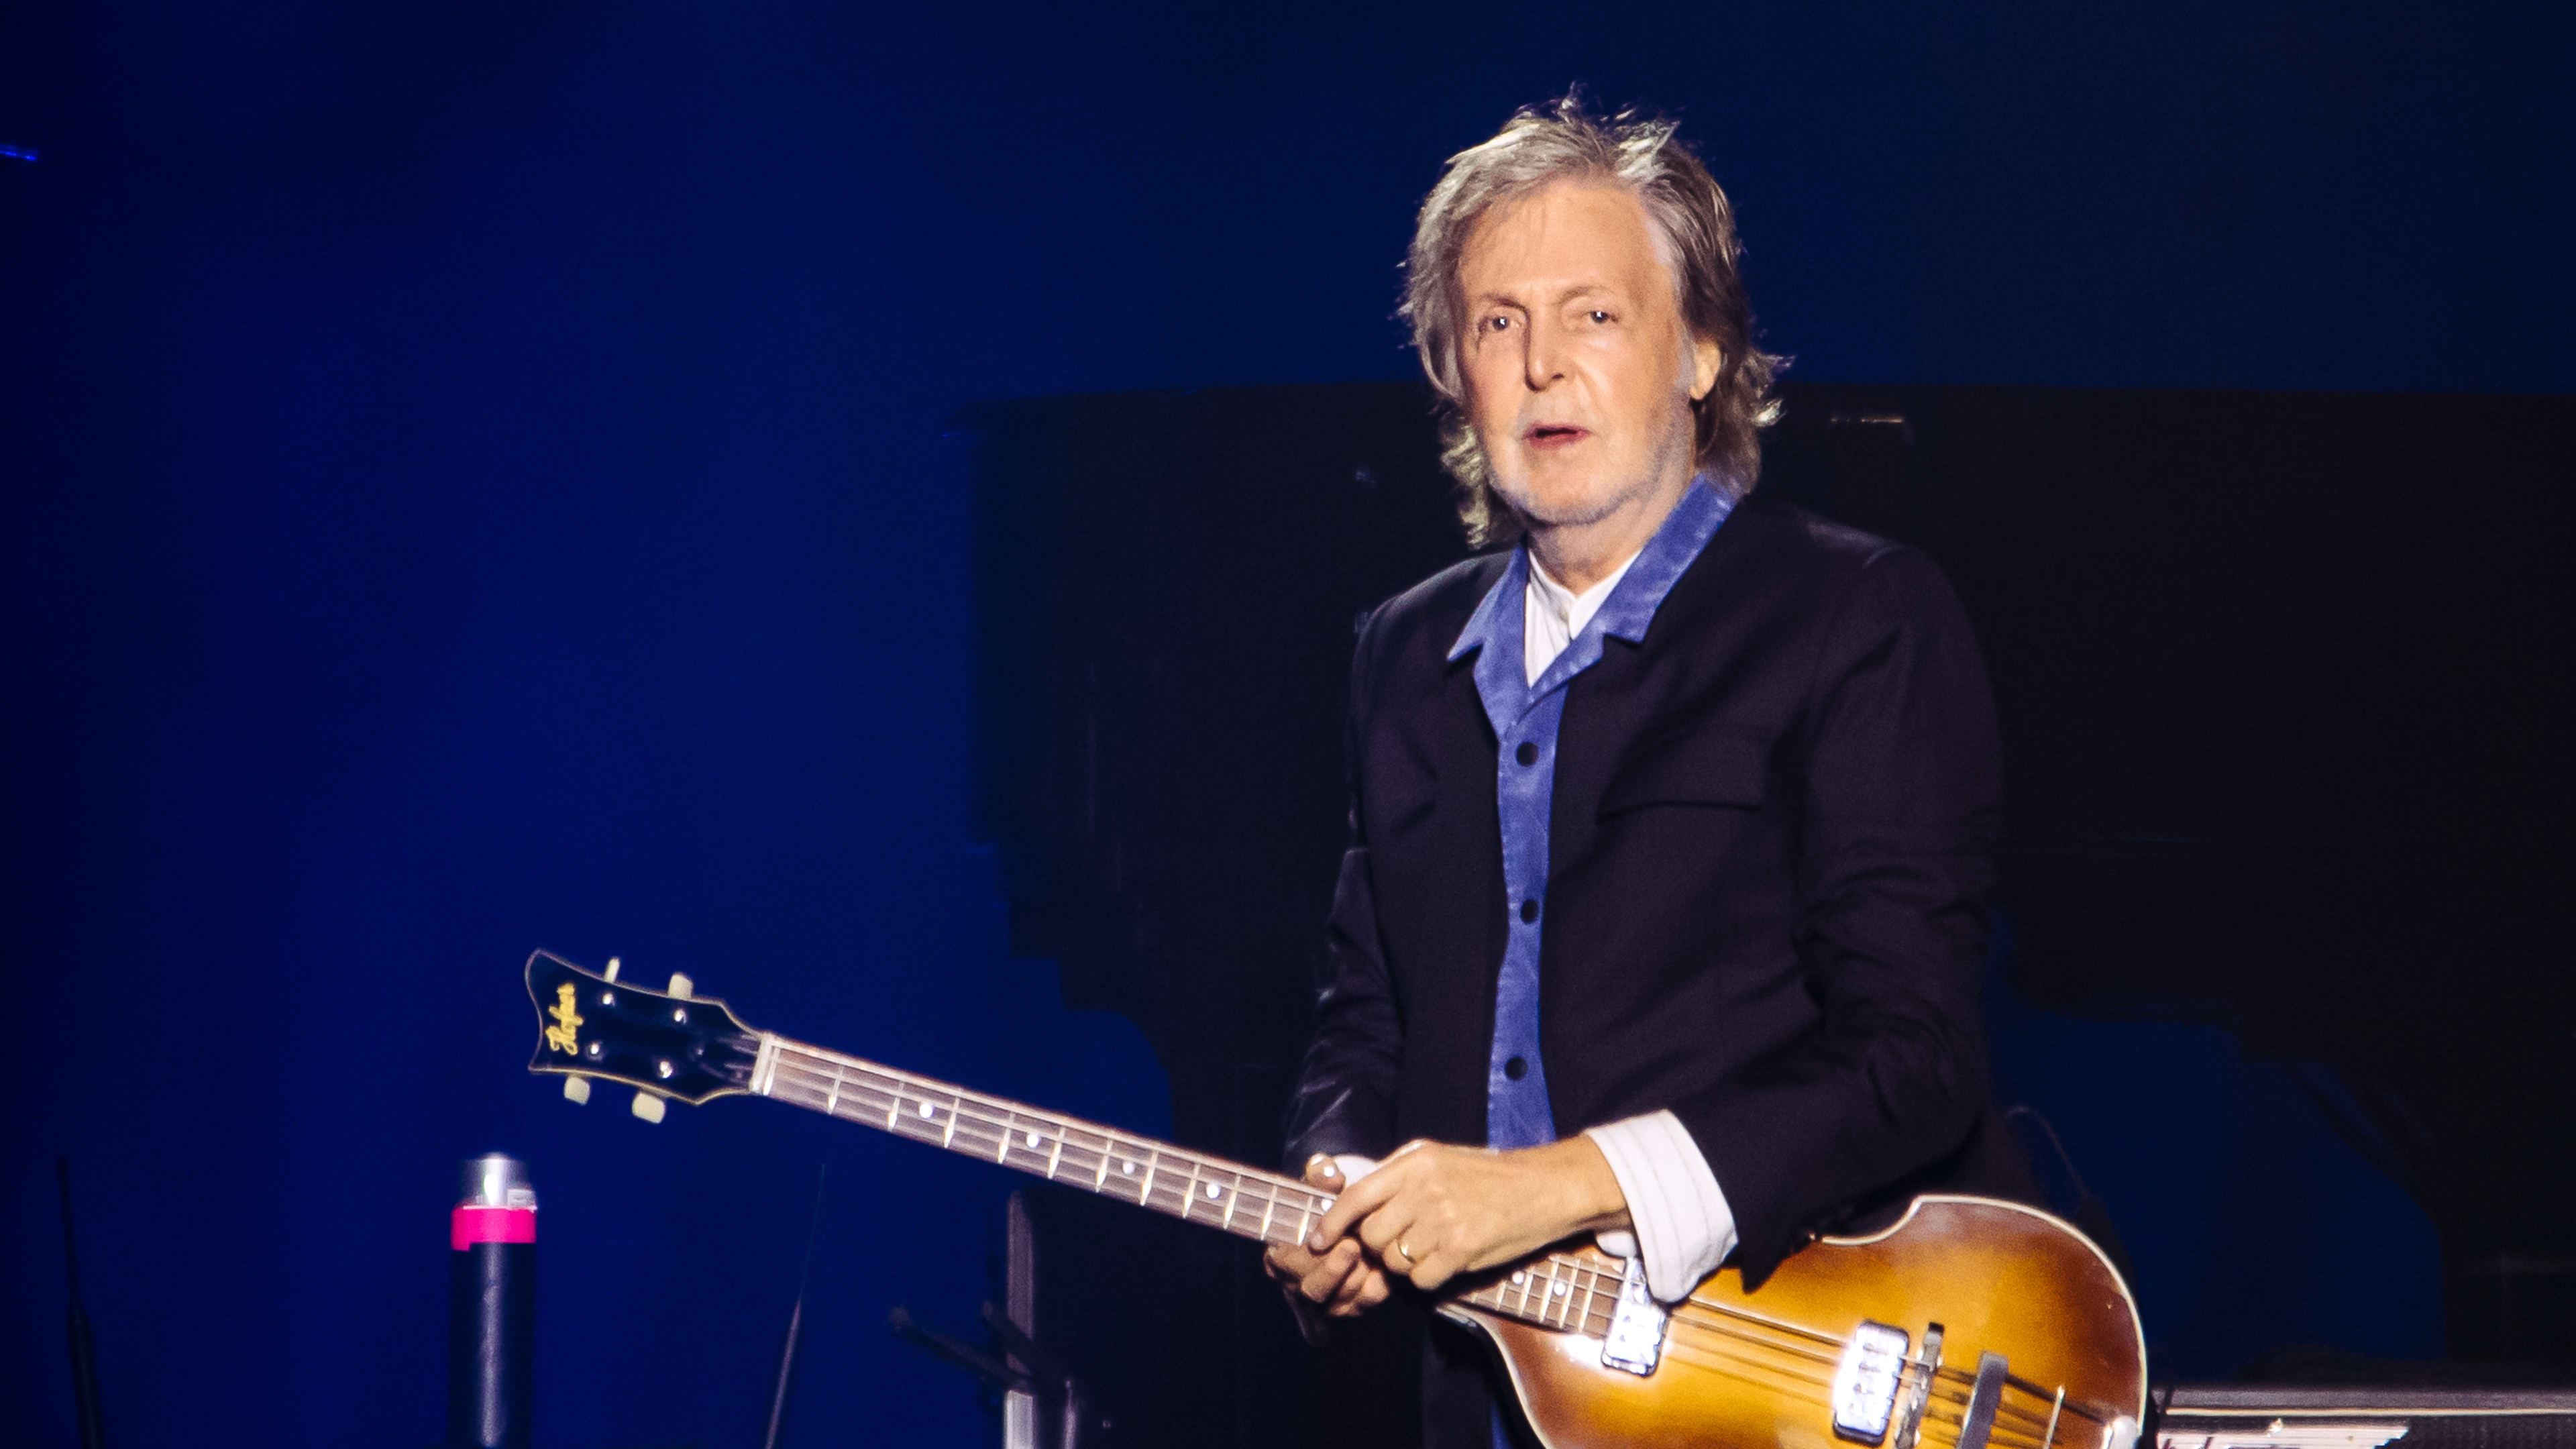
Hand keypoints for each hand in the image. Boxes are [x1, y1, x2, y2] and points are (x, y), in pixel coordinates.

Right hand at [1263, 1156, 1393, 1339]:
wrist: (1355, 1217)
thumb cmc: (1329, 1199)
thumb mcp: (1322, 1181)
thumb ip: (1322, 1174)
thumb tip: (1329, 1172)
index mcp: (1280, 1254)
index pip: (1285, 1262)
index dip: (1306, 1255)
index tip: (1330, 1238)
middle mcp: (1296, 1282)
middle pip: (1310, 1288)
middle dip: (1333, 1270)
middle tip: (1354, 1247)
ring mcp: (1323, 1298)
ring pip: (1334, 1303)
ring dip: (1353, 1280)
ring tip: (1369, 1258)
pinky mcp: (1347, 1306)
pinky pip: (1359, 1307)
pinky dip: (1372, 1292)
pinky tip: (1383, 1273)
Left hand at [1305, 1137, 1627, 1292]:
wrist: (1545, 1188)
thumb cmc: (1491, 1175)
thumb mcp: (1441, 1156)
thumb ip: (1399, 1171)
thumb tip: (1356, 1191)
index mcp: (1415, 1163)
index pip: (1356, 1196)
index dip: (1331, 1223)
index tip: (1317, 1241)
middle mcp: (1424, 1189)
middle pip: (1372, 1236)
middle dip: (1378, 1249)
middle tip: (1399, 1245)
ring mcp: (1442, 1220)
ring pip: (1394, 1261)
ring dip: (1405, 1265)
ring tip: (1430, 1249)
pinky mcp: (1461, 1249)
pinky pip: (1420, 1279)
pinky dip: (1427, 1279)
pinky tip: (1446, 1263)